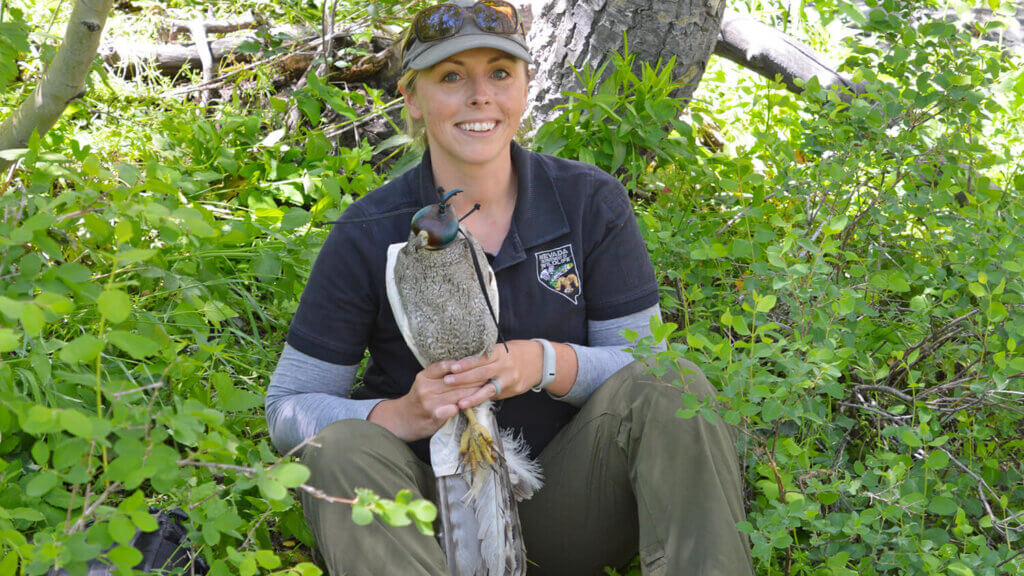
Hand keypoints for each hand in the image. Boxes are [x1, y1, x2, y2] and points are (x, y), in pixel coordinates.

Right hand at [368, 360, 486, 441]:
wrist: (402, 420)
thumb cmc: (418, 399)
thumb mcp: (424, 383)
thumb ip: (439, 375)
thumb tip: (463, 366)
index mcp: (424, 376)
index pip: (445, 366)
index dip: (462, 364)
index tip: (476, 362)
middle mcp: (426, 388)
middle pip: (455, 381)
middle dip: (473, 379)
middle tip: (488, 375)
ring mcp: (429, 402)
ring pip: (457, 395)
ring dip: (473, 392)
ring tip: (486, 387)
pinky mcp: (434, 415)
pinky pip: (453, 409)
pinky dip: (464, 406)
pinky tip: (474, 403)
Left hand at [442, 340, 543, 408]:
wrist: (540, 361)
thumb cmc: (516, 353)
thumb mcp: (503, 349)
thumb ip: (486, 356)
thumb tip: (463, 363)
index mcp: (500, 352)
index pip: (481, 358)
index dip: (466, 363)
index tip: (452, 367)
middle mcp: (505, 366)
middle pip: (482, 373)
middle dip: (463, 379)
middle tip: (447, 381)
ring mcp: (509, 380)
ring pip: (489, 389)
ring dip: (473, 397)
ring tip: (459, 402)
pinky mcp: (512, 391)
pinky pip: (495, 396)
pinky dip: (482, 400)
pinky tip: (471, 404)